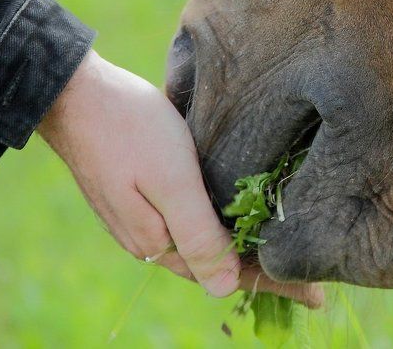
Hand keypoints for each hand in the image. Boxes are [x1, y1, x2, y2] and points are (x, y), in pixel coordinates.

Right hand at [38, 50, 322, 306]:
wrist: (74, 94)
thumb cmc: (130, 129)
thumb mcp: (172, 180)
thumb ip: (198, 234)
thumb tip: (226, 291)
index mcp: (158, 242)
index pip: (228, 273)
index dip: (276, 284)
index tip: (317, 297)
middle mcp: (150, 240)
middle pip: (217, 265)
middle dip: (263, 272)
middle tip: (310, 280)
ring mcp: (142, 219)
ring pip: (203, 245)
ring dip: (242, 251)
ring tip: (279, 252)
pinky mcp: (140, 197)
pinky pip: (189, 224)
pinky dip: (220, 228)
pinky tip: (236, 220)